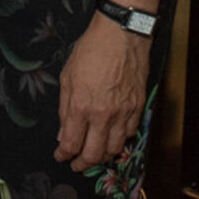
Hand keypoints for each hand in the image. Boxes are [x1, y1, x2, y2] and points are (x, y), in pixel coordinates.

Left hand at [53, 15, 147, 171]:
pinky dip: (121, 140)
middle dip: (82, 164)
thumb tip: (63, 133)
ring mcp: (123, 112)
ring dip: (103, 156)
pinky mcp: (138, 106)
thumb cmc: (92, 49)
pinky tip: (113, 137)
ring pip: (115, 148)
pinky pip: (130, 133)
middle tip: (76, 164)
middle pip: (94, 154)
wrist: (121, 33)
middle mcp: (103, 114)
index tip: (61, 155)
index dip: (64, 154)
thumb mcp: (68, 76)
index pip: (72, 144)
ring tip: (95, 154)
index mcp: (82, 106)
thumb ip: (65, 109)